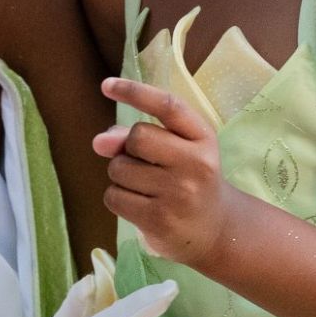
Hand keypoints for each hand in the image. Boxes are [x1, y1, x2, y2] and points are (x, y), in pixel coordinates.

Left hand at [95, 76, 233, 265]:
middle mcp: (195, 163)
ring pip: (119, 168)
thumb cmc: (189, 181)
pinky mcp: (159, 219)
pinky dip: (118, 198)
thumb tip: (99, 141)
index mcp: (203, 137)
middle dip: (128, 148)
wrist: (216, 230)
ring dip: (121, 175)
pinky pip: (114, 196)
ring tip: (145, 187)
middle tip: (143, 163)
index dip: (135, 92)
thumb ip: (138, 138)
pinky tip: (139, 204)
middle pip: (137, 137)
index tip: (106, 86)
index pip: (168, 106)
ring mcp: (178, 193)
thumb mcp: (177, 151)